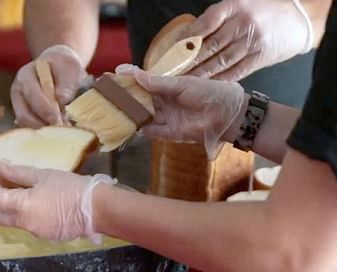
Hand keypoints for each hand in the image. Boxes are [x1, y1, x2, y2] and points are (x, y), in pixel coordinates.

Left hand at [0, 163, 115, 242]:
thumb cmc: (72, 187)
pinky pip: (28, 225)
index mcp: (20, 205)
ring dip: (9, 208)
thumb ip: (18, 173)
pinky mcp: (46, 236)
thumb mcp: (44, 175)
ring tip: (20, 192)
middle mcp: (23, 222)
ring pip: (11, 220)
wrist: (99, 209)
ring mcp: (34, 232)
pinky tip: (41, 204)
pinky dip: (26, 214)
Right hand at [11, 45, 91, 127]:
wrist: (58, 68)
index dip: (45, 109)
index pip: (32, 95)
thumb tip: (61, 99)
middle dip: (43, 125)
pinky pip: (29, 129)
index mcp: (26, 75)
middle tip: (61, 131)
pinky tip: (55, 133)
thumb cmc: (65, 68)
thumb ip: (67, 83)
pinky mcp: (23, 116)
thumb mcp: (71, 70)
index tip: (58, 119)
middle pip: (24, 114)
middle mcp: (18, 91)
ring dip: (42, 131)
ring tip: (60, 132)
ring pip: (25, 125)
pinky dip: (41, 134)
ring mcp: (18, 105)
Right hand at [118, 65, 245, 158]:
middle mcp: (167, 102)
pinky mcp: (172, 133)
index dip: (130, 80)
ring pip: (145, 116)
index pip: (145, 82)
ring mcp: (169, 118)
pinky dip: (143, 129)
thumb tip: (135, 74)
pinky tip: (130, 125)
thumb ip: (158, 82)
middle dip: (127, 98)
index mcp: (170, 87)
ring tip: (114, 110)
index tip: (114, 75)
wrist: (228, 114)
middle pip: (142, 100)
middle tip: (108, 94)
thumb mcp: (182, 84)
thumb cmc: (209, 92)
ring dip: (132, 114)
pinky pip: (153, 131)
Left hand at [182, 0, 313, 80]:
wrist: (299, 19)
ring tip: (184, 82)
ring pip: (219, 61)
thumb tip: (191, 36)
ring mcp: (251, 42)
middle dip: (188, 61)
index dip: (187, 39)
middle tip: (172, 72)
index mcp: (234, 6)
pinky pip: (235, 72)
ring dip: (200, 74)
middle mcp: (242, 24)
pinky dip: (219, 80)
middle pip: (209, 46)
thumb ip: (219, 18)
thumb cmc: (266, 10)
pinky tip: (206, 86)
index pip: (204, 24)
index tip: (172, 51)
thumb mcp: (241, 4)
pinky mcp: (259, 58)